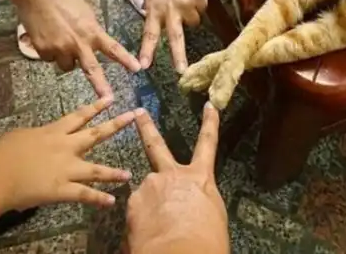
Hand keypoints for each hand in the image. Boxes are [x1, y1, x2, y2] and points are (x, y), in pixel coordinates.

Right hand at [0, 99, 134, 211]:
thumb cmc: (1, 153)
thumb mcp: (20, 136)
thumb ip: (38, 136)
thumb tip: (41, 138)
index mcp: (53, 132)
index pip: (79, 116)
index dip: (95, 107)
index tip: (111, 98)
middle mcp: (65, 147)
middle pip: (95, 134)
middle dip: (115, 124)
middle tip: (133, 116)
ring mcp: (66, 169)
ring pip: (96, 169)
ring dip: (113, 173)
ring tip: (128, 174)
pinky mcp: (62, 189)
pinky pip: (84, 195)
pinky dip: (98, 199)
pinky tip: (111, 201)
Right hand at [14, 0, 139, 98]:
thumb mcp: (85, 12)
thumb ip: (90, 30)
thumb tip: (92, 41)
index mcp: (91, 31)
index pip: (113, 48)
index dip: (125, 60)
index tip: (137, 69)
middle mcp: (77, 43)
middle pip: (92, 70)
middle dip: (101, 86)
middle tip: (109, 99)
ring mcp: (58, 48)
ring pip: (67, 66)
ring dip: (66, 59)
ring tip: (60, 39)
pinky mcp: (42, 50)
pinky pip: (50, 59)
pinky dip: (50, 52)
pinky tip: (46, 35)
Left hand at [126, 104, 228, 253]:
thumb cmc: (206, 241)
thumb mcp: (212, 217)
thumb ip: (197, 202)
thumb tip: (188, 207)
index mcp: (199, 179)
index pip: (208, 145)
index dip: (210, 124)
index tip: (209, 106)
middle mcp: (172, 176)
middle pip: (157, 146)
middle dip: (146, 127)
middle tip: (138, 113)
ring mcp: (150, 187)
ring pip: (146, 192)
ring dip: (150, 204)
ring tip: (157, 228)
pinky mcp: (133, 203)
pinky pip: (136, 212)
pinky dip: (141, 222)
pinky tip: (148, 236)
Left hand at [140, 0, 206, 72]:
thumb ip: (154, 9)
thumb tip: (160, 20)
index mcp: (154, 9)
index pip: (150, 34)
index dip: (147, 51)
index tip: (144, 66)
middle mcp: (171, 10)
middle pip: (176, 38)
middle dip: (178, 57)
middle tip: (182, 71)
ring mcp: (187, 4)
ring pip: (193, 21)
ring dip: (190, 15)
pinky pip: (202, 8)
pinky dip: (198, 3)